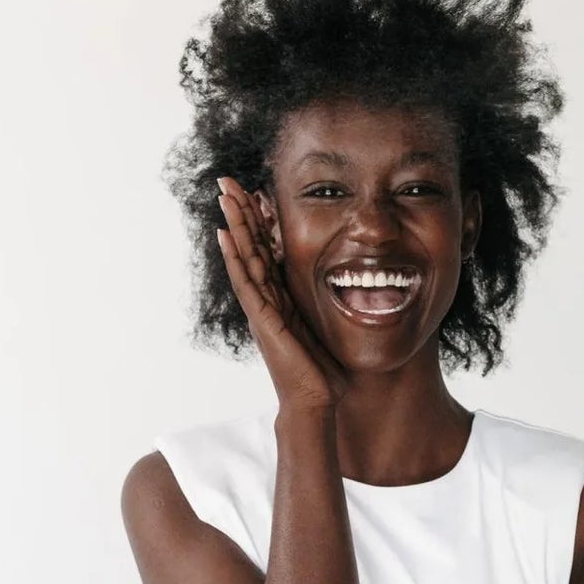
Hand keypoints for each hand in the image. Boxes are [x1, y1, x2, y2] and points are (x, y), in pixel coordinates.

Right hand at [215, 175, 350, 410]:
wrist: (317, 403)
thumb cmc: (325, 374)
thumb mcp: (329, 328)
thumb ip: (332, 308)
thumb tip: (359, 290)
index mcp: (282, 299)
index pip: (268, 251)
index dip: (261, 222)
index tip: (256, 191)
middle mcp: (267, 300)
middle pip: (250, 247)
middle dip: (240, 213)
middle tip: (227, 180)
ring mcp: (262, 309)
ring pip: (243, 258)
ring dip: (234, 225)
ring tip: (224, 195)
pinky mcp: (263, 320)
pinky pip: (246, 282)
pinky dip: (235, 257)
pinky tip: (225, 234)